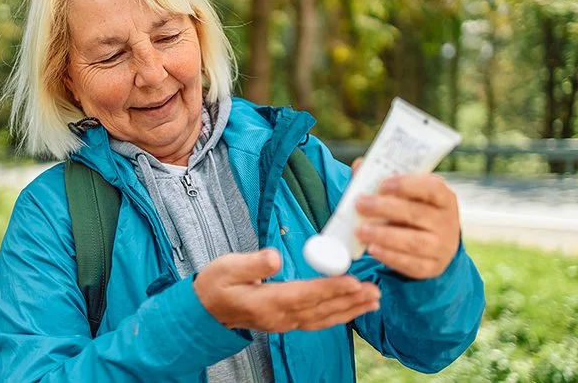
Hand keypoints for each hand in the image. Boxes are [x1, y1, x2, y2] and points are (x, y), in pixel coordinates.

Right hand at [193, 249, 380, 331]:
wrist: (205, 311)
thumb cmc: (215, 285)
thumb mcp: (226, 267)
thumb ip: (252, 263)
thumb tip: (275, 257)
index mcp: (265, 302)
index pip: (304, 295)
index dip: (329, 288)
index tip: (352, 281)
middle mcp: (279, 317)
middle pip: (320, 309)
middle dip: (349, 300)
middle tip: (374, 291)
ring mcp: (284, 323)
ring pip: (323, 318)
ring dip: (350, 310)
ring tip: (373, 301)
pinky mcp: (287, 322)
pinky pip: (318, 321)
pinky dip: (339, 315)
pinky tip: (353, 309)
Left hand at [352, 158, 460, 279]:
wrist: (433, 244)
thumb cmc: (413, 211)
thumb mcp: (406, 195)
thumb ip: (382, 180)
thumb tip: (359, 166)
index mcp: (444, 198)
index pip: (432, 188)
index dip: (407, 185)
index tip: (382, 185)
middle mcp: (447, 222)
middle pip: (417, 214)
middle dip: (385, 209)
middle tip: (360, 205)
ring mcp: (442, 247)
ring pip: (414, 242)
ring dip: (384, 235)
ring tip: (360, 230)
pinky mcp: (432, 267)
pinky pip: (411, 264)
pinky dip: (390, 257)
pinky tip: (372, 249)